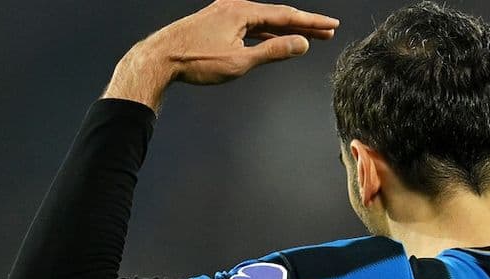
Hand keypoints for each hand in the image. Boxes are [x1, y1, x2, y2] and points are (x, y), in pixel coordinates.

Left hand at [105, 0, 338, 109]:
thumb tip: (301, 44)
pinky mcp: (215, 22)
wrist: (158, 58)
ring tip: (306, 36)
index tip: (331, 26)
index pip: (286, 15)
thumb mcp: (239, 61)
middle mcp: (233, 6)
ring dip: (285, 29)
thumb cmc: (195, 61)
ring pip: (262, 20)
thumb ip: (273, 51)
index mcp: (242, 11)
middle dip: (303, 24)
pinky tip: (274, 38)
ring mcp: (223, 13)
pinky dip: (265, 32)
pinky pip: (249, 25)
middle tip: (327, 31)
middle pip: (277, 14)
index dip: (311, 22)